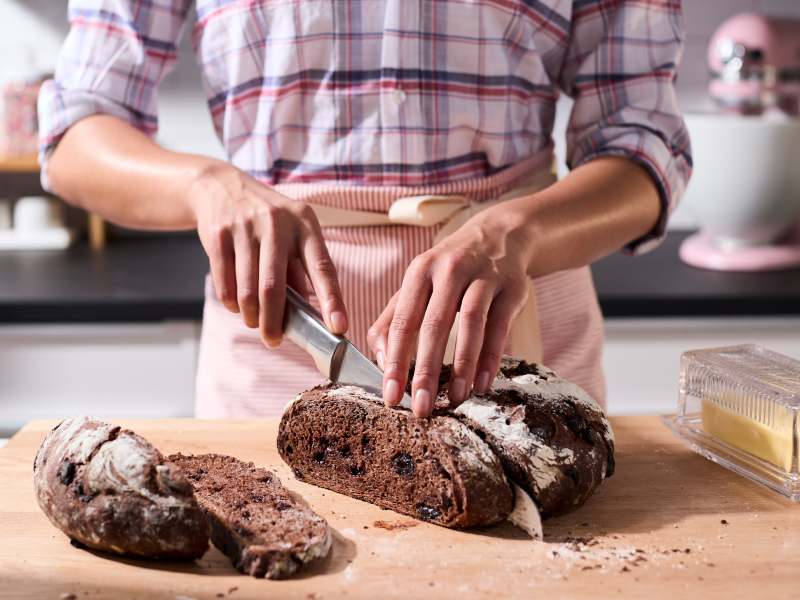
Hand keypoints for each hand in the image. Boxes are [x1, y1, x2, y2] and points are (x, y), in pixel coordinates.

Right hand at [190, 163, 347, 345]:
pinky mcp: (219, 235)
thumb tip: (309, 315)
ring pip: (247, 292)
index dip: (332, 300)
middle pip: (274, 288)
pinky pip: (225, 285)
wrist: (220, 186)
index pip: (322, 267)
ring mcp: (245, 228)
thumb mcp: (291, 233)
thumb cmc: (265, 219)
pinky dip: (231, 303)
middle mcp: (277, 223)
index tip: (339, 326)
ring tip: (254, 321)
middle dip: (274, 323)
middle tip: (273, 341)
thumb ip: (299, 271)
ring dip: (251, 316)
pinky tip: (236, 303)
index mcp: (304, 224)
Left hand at [367, 208, 531, 416]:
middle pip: (434, 325)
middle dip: (426, 371)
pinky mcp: (512, 287)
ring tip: (455, 399)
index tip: (391, 396)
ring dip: (462, 366)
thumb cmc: (450, 269)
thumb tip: (379, 360)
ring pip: (469, 324)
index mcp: (420, 271)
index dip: (395, 362)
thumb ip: (393, 319)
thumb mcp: (418, 284)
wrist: (499, 235)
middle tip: (421, 407)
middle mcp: (450, 270)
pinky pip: (500, 326)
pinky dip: (491, 357)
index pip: (403, 322)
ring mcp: (483, 276)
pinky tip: (483, 383)